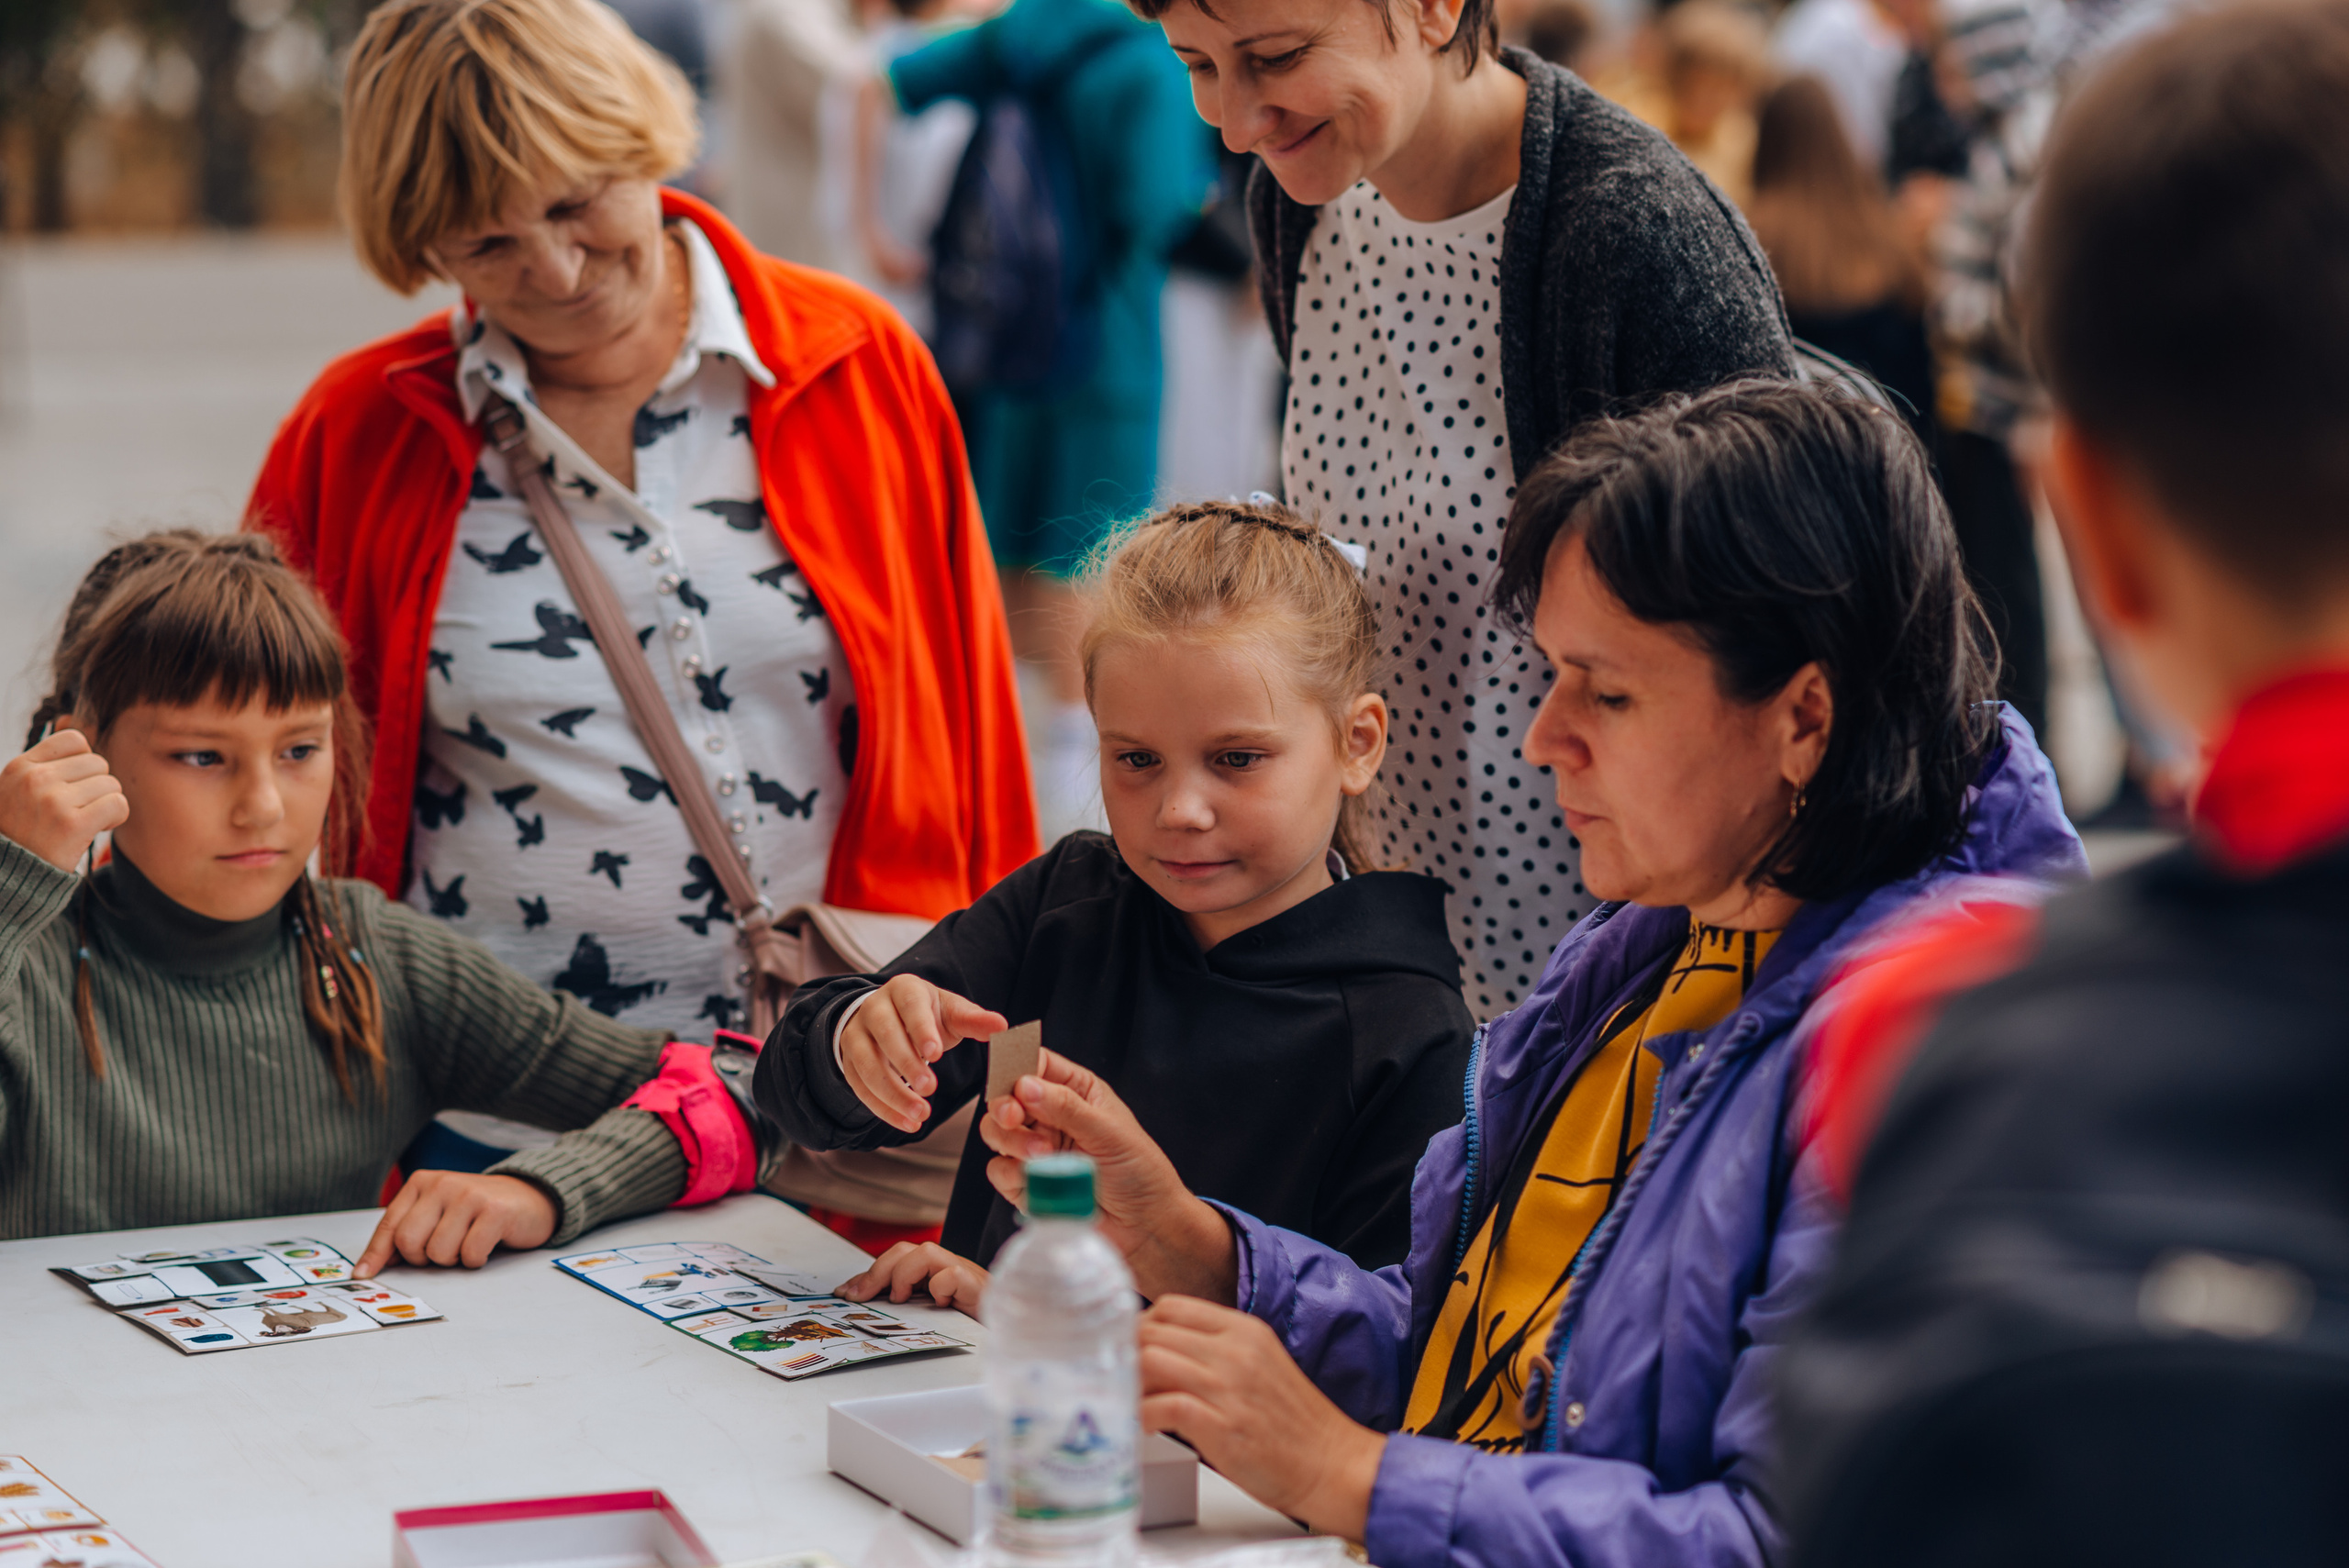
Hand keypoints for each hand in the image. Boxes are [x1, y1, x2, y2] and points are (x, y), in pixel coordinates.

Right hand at [0, 730, 127, 871]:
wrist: (11, 875)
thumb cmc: (24, 831)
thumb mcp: (19, 789)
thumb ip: (46, 765)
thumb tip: (80, 730)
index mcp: (20, 766)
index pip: (74, 740)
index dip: (84, 761)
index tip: (75, 784)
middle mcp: (34, 778)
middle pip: (98, 763)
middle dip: (96, 787)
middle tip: (79, 809)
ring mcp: (53, 799)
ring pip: (112, 784)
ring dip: (105, 804)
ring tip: (83, 821)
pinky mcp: (72, 823)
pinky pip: (118, 804)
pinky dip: (116, 817)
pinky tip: (97, 828)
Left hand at [357, 1171, 557, 1272]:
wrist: (529, 1197)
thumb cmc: (476, 1211)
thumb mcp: (437, 1212)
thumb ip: (407, 1231)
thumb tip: (369, 1266)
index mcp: (422, 1182)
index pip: (390, 1225)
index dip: (376, 1255)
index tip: (364, 1275)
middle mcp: (443, 1184)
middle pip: (409, 1243)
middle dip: (423, 1259)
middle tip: (443, 1251)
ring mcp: (469, 1195)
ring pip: (439, 1253)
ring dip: (453, 1260)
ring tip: (467, 1243)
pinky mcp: (495, 1211)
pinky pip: (470, 1255)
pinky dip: (476, 1260)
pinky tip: (486, 1245)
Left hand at [838, 1241, 988, 1317]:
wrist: (1015, 1334)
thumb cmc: (975, 1329)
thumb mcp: (935, 1319)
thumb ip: (910, 1310)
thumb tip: (867, 1309)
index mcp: (935, 1276)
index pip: (897, 1260)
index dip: (868, 1274)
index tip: (845, 1292)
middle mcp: (948, 1269)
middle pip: (907, 1249)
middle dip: (876, 1270)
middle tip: (857, 1296)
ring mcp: (965, 1275)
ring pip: (926, 1252)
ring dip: (903, 1274)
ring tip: (898, 1298)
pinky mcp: (978, 1287)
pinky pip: (952, 1274)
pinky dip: (939, 1286)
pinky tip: (939, 1304)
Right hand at [839, 975, 1006, 1133]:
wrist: (891, 1018)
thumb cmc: (928, 1015)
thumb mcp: (951, 1012)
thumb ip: (974, 1020)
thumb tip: (1002, 1026)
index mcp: (903, 990)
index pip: (910, 1006)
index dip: (921, 1029)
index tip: (935, 1055)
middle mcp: (874, 1008)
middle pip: (885, 1035)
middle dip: (906, 1064)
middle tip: (930, 1089)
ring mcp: (856, 1035)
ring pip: (867, 1065)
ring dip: (893, 1094)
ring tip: (920, 1115)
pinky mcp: (848, 1061)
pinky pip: (859, 1087)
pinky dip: (882, 1108)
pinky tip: (906, 1122)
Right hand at [979, 1049, 1237, 1304]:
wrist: (1145, 1228)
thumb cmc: (1140, 1173)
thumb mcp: (1109, 1132)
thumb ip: (1067, 1107)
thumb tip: (1026, 1085)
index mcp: (1077, 1091)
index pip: (1035, 1064)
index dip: (1016, 1066)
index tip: (1013, 1081)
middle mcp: (1052, 1116)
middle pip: (1006, 1096)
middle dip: (1005, 1106)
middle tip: (1015, 1117)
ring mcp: (1036, 1149)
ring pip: (996, 1132)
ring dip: (1012, 1141)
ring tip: (1042, 1155)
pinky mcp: (1026, 1183)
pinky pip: (999, 1170)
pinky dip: (1012, 1173)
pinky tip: (1037, 1179)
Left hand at [1139, 1295, 1385, 1540]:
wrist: (1332, 1464)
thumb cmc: (1294, 1425)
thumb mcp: (1259, 1367)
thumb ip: (1216, 1354)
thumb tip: (1162, 1357)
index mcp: (1244, 1331)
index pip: (1172, 1307)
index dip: (1142, 1327)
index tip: (1130, 1350)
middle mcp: (1234, 1351)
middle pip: (1152, 1331)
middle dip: (1126, 1355)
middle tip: (1118, 1380)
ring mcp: (1227, 1387)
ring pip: (1150, 1360)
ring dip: (1128, 1384)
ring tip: (1127, 1404)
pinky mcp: (1221, 1425)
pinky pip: (1162, 1406)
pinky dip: (1142, 1416)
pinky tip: (1144, 1428)